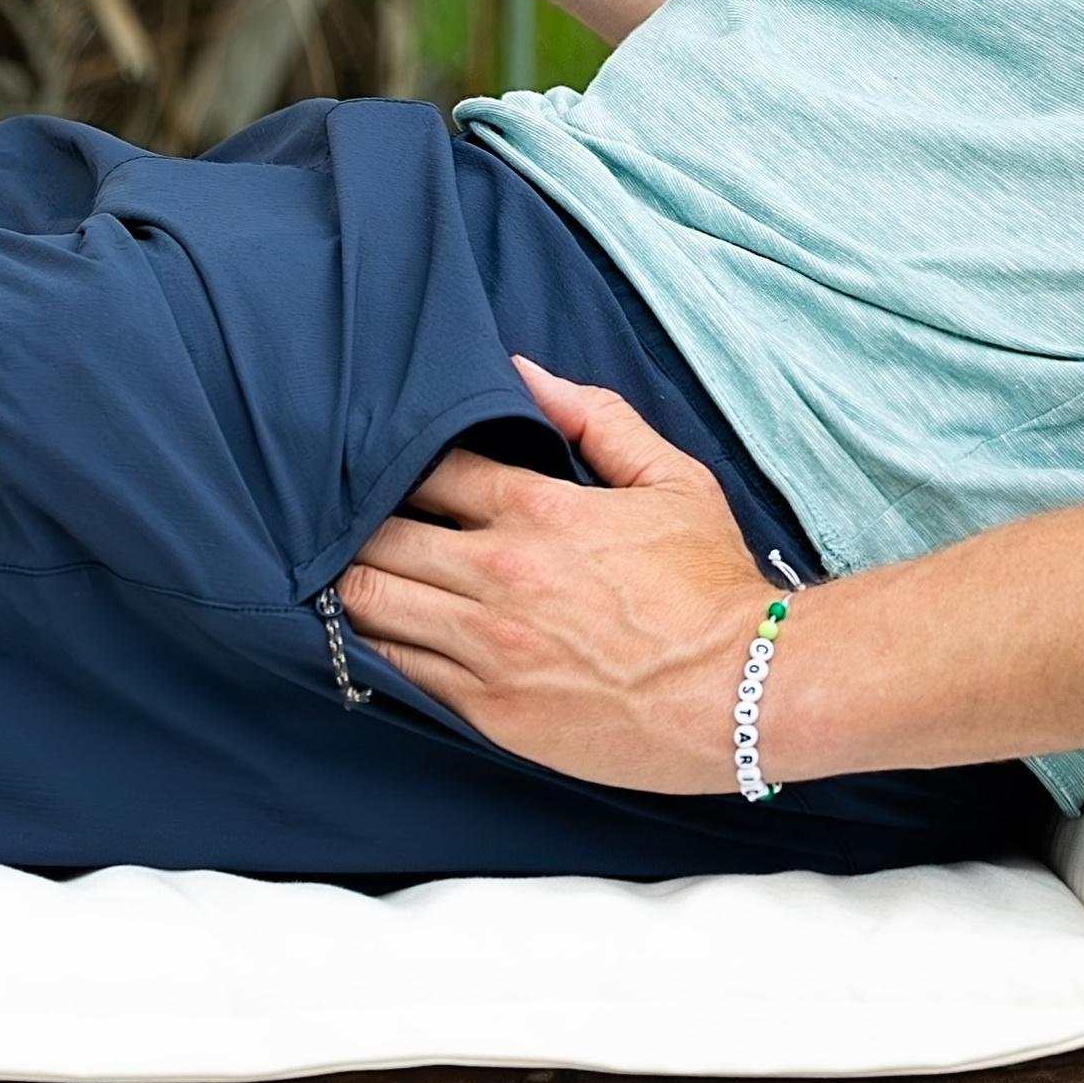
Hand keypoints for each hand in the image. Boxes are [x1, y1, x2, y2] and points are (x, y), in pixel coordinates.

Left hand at [337, 362, 775, 793]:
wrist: (739, 692)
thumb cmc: (709, 583)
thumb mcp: (670, 478)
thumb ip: (595, 417)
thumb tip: (523, 371)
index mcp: (538, 508)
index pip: (425, 470)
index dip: (395, 464)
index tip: (385, 468)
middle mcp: (499, 573)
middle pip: (379, 537)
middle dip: (358, 525)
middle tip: (347, 521)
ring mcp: (487, 647)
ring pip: (371, 605)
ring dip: (351, 583)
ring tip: (344, 573)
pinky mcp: (488, 711)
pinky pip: (396, 672)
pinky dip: (373, 645)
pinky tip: (370, 631)